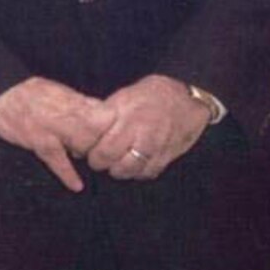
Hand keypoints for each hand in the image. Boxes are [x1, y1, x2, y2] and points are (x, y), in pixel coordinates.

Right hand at [0, 77, 109, 192]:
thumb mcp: (62, 93)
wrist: (1, 93)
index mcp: (75, 100)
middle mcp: (67, 113)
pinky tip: (77, 186)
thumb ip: (83, 106)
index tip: (118, 136)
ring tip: (94, 164)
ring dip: (89, 156)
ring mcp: (52, 128)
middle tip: (104, 153)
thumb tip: (106, 117)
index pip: (106, 114)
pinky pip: (57, 161)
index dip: (115, 128)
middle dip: (104, 145)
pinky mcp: (38, 142)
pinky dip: (67, 174)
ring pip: (82, 145)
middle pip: (98, 133)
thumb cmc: (33, 93)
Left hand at [88, 75, 213, 180]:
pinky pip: (144, 174)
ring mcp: (153, 145)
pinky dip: (136, 172)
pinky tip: (134, 163)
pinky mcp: (165, 157)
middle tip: (99, 157)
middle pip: (107, 157)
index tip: (84, 148)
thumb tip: (80, 131)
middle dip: (98, 161)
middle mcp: (138, 129)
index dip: (86, 147)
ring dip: (116, 169)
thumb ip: (104, 114)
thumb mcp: (124, 96)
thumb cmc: (152, 95)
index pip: (95, 136)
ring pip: (125, 170)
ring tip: (116, 160)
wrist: (189, 99)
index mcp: (124, 111)